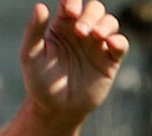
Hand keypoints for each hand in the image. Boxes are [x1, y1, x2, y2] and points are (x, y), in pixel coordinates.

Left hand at [21, 0, 127, 127]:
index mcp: (62, 26)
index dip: (74, 2)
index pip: (72, 3)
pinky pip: (121, 44)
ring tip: (96, 36)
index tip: (70, 12)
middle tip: (82, 32)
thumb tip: (41, 6)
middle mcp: (82, 32)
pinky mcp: (110, 62)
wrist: (57, 109)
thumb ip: (33, 31)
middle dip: (91, 14)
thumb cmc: (40, 82)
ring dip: (105, 24)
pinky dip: (119, 41)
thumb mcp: (30, 55)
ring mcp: (97, 46)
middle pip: (95, 9)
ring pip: (110, 22)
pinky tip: (110, 45)